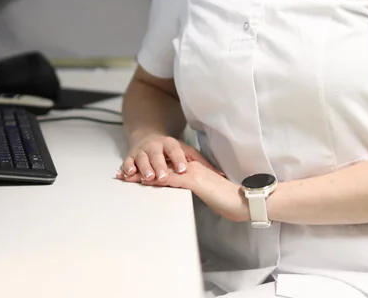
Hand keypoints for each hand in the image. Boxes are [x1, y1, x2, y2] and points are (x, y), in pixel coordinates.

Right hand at [116, 134, 219, 183]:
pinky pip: (128, 162)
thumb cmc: (169, 149)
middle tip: (162, 177)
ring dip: (144, 168)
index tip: (183, 169)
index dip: (179, 159)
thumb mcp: (186, 151)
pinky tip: (127, 174)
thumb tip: (222, 174)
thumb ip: (202, 162)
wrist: (147, 136)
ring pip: (142, 158)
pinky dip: (127, 167)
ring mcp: (142, 151)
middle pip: (157, 155)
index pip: (175, 150)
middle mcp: (155, 146)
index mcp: (170, 143)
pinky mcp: (131, 156)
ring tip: (147, 177)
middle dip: (159, 166)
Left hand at [124, 160, 248, 222]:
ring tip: (126, 176)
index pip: (167, 167)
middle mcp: (191, 167)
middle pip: (160, 166)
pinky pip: (170, 179)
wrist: (244, 200)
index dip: (150, 169)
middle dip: (141, 170)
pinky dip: (156, 180)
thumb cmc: (230, 200)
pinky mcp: (194, 181)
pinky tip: (144, 181)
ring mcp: (192, 173)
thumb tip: (189, 192)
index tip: (135, 172)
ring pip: (161, 170)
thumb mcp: (209, 193)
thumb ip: (198, 189)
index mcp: (194, 169)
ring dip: (142, 174)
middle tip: (123, 173)